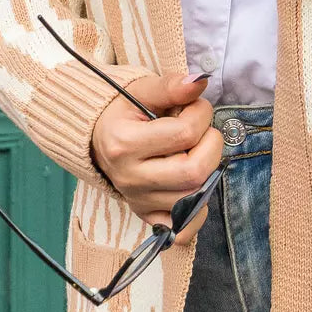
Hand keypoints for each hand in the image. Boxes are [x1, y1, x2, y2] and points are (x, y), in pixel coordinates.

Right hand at [90, 72, 223, 245]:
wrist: (99, 137)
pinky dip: (196, 212)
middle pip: (194, 172)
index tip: (196, 106)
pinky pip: (181, 229)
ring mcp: (138, 201)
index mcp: (124, 144)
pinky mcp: (146, 215)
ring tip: (195, 151)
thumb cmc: (123, 112)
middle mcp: (130, 178)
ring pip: (194, 198)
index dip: (202, 114)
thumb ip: (171, 86)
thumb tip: (200, 82)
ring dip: (208, 171)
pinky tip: (193, 186)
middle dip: (211, 145)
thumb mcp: (141, 90)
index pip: (185, 134)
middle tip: (202, 131)